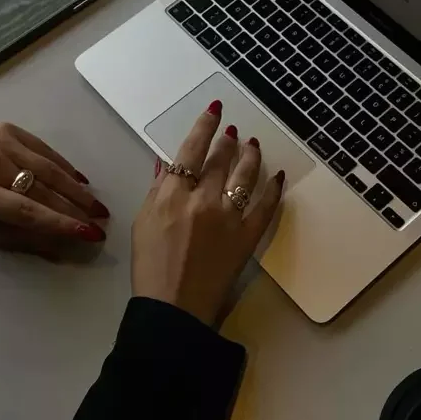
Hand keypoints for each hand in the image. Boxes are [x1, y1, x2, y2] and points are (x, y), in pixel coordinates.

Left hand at [0, 122, 108, 254]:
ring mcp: (1, 142)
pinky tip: (81, 181)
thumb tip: (61, 248)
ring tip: (97, 206)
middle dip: (75, 209)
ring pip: (49, 168)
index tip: (88, 233)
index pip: (26, 211)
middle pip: (42, 190)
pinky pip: (45, 150)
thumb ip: (17, 238)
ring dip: (77, 189)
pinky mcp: (9, 128)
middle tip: (101, 224)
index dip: (60, 223)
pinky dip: (65, 167)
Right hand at [132, 101, 284, 325]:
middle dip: (228, 140)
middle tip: (233, 131)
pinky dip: (273, 190)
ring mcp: (228, 217)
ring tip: (253, 144)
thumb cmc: (150, 267)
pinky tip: (278, 177)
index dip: (204, 127)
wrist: (174, 307)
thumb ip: (157, 191)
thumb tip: (167, 164)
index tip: (214, 112)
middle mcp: (202, 199)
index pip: (192, 150)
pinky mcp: (247, 237)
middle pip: (220, 159)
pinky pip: (265, 207)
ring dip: (251, 156)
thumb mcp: (142, 223)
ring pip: (245, 176)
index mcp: (172, 194)